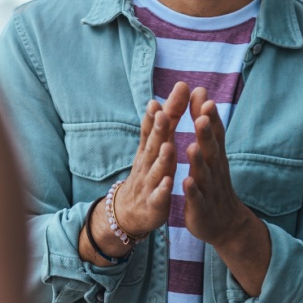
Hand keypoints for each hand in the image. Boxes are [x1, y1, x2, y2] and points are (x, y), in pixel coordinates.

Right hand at [78, 85, 189, 264]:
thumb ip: (167, 121)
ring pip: (155, 170)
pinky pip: (158, 197)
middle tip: (162, 112)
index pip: (154, 128)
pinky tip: (168, 183)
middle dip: (158, 129)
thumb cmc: (147, 172)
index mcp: (150, 149)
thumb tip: (173, 91)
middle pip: (152, 144)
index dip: (158, 112)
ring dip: (162, 158)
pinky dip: (162, 190)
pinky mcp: (154, 204)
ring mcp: (149, 184)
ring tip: (169, 146)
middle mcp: (147, 163)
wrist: (129, 211)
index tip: (166, 95)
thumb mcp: (156, 146)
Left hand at [184, 87, 271, 295]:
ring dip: (198, 161)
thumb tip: (202, 93)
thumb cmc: (214, 183)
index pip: (214, 132)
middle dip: (206, 132)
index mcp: (214, 156)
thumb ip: (206, 125)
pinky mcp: (200, 208)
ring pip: (203, 173)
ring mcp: (208, 189)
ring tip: (192, 147)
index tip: (203, 95)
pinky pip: (196, 198)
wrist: (225, 224)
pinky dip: (192, 191)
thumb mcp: (211, 152)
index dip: (209, 115)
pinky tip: (186, 182)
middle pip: (211, 149)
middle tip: (202, 115)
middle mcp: (214, 170)